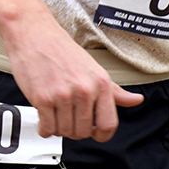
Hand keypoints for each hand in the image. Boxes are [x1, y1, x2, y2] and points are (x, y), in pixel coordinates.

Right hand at [5, 17, 142, 139]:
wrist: (32, 33)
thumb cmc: (59, 49)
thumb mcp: (93, 68)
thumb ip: (115, 90)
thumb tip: (136, 100)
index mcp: (101, 84)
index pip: (109, 123)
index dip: (102, 135)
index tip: (95, 135)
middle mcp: (84, 90)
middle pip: (84, 131)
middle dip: (75, 131)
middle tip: (69, 123)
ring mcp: (63, 95)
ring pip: (65, 131)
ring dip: (58, 129)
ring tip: (55, 118)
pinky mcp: (42, 98)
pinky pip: (47, 127)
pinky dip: (45, 129)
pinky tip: (44, 120)